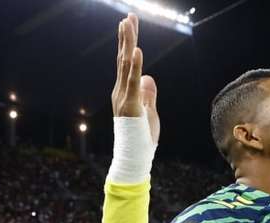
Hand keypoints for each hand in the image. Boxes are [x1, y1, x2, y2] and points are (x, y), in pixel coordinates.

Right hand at [111, 13, 159, 144]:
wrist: (133, 159)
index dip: (128, 43)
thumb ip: (148, 94)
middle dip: (127, 37)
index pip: (127, 63)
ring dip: (128, 44)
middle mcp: (120, 91)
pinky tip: (137, 51)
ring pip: (126, 66)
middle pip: (124, 59)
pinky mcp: (130, 105)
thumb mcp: (149, 112)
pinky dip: (136, 66)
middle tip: (129, 17)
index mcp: (125, 92)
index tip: (129, 23)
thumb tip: (149, 77)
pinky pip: (133, 82)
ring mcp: (123, 98)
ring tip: (128, 24)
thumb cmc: (141, 139)